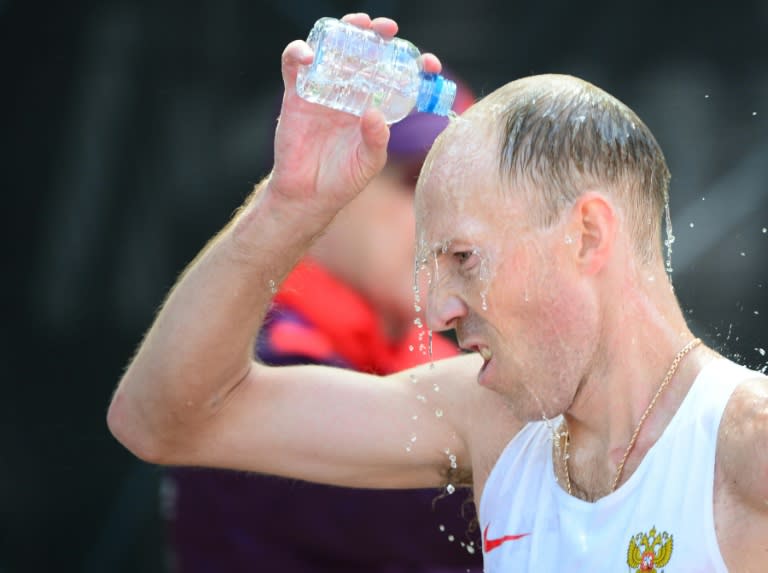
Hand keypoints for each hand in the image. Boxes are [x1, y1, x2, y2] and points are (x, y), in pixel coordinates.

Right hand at [267, 13, 441, 219]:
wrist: (308, 196)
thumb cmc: (342, 180)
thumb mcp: (369, 162)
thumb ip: (377, 140)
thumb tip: (375, 113)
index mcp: (372, 105)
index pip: (395, 75)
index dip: (412, 63)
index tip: (428, 64)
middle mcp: (349, 92)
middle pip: (363, 51)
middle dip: (377, 34)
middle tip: (388, 31)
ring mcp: (322, 90)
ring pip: (332, 48)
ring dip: (344, 30)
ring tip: (357, 26)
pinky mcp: (295, 94)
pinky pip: (294, 64)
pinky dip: (299, 52)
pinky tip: (310, 56)